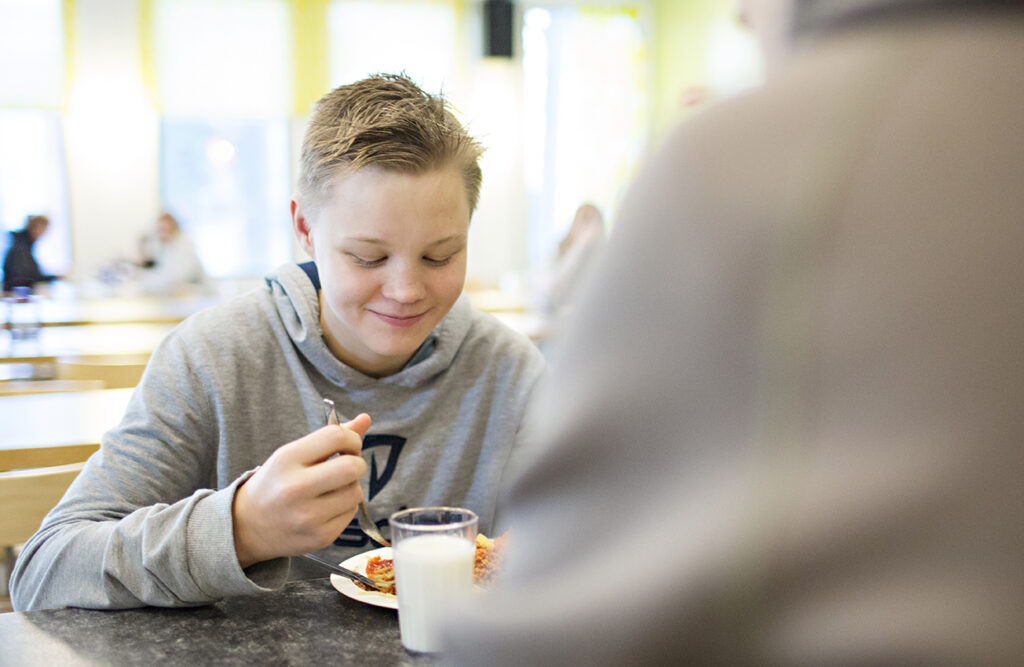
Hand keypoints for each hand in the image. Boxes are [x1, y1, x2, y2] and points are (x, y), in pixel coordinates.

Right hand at [232, 413, 371, 567]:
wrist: (248, 527)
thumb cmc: (276, 483)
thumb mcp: (293, 455)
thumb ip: (329, 437)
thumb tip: (366, 418)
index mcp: (287, 460)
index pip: (336, 437)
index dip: (351, 439)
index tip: (347, 446)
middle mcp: (295, 488)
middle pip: (352, 467)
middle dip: (357, 463)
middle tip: (347, 467)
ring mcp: (308, 516)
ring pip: (356, 492)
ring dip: (350, 487)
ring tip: (331, 489)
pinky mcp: (320, 537)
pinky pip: (352, 513)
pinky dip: (345, 507)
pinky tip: (326, 507)